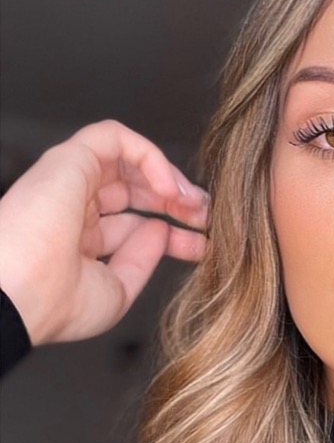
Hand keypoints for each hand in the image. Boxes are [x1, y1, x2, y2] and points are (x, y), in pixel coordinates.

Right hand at [0, 120, 208, 345]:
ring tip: (193, 202)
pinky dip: (150, 156)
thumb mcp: (115, 290)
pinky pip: (116, 138)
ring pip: (128, 162)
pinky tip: (169, 186)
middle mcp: (73, 209)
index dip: (173, 233)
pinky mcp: (69, 159)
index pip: (134, 226)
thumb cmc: (54, 304)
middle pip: (136, 192)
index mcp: (78, 242)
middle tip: (206, 218)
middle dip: (177, 202)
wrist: (18, 295)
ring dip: (169, 178)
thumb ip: (141, 260)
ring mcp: (70, 183)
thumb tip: (160, 230)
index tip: (203, 245)